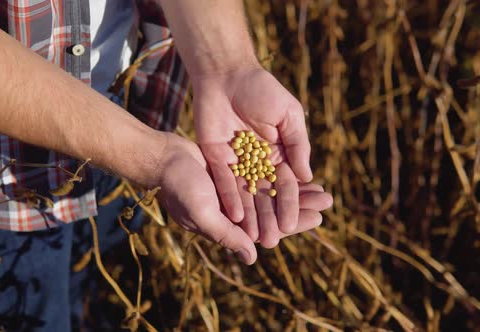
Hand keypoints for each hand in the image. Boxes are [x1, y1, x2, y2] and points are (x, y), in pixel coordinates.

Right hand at [154, 133, 330, 263]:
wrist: (165, 160)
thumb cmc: (180, 187)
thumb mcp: (204, 212)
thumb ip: (227, 235)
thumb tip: (254, 257)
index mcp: (230, 226)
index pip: (268, 229)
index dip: (293, 224)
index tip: (318, 218)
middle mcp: (236, 213)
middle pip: (275, 212)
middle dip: (301, 207)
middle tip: (328, 199)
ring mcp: (237, 194)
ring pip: (272, 195)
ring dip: (295, 192)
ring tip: (321, 188)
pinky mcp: (236, 176)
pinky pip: (264, 179)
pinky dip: (280, 177)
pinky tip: (298, 173)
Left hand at [192, 65, 327, 247]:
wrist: (228, 74)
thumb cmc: (263, 90)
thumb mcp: (289, 116)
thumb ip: (297, 145)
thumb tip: (307, 177)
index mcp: (278, 154)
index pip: (285, 185)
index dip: (290, 204)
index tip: (294, 224)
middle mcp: (257, 163)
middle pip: (264, 195)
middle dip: (268, 217)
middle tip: (272, 240)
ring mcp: (236, 162)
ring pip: (243, 194)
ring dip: (248, 215)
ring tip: (253, 237)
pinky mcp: (216, 158)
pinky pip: (223, 181)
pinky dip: (228, 197)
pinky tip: (233, 215)